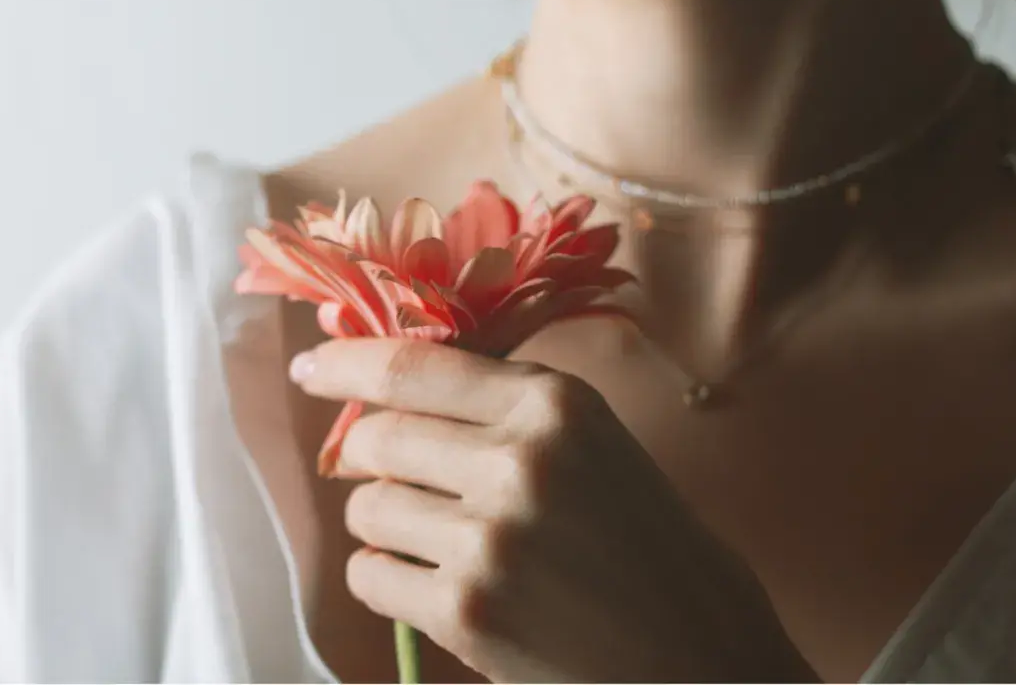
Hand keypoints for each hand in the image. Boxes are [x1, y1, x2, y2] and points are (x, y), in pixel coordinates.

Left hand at [288, 338, 816, 682]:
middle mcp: (521, 460)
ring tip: (442, 546)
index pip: (413, 365)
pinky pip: (371, 576)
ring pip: (366, 509)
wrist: (703, 657)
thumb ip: (504, 412)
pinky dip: (389, 582)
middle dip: (368, 459)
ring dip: (385, 526)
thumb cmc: (649, 553)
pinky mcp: (467, 609)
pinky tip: (439, 590)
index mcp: (556, 406)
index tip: (312, 369)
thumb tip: (388, 393)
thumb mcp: (596, 448)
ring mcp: (490, 538)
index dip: (346, 361)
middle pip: (376, 437)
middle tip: (395, 482)